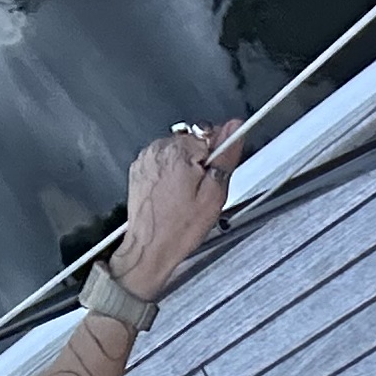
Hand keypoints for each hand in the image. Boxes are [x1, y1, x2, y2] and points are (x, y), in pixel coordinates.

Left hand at [112, 121, 239, 299]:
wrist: (150, 247)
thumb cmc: (179, 228)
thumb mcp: (214, 194)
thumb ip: (226, 157)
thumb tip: (235, 129)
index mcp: (181, 150)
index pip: (212, 133)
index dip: (219, 156)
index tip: (215, 174)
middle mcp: (160, 148)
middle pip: (194, 141)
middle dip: (202, 161)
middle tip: (199, 190)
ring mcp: (148, 156)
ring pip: (179, 150)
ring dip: (186, 166)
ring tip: (184, 194)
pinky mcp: (141, 166)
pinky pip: (164, 160)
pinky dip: (170, 172)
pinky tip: (172, 193)